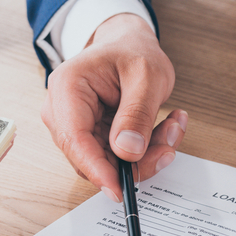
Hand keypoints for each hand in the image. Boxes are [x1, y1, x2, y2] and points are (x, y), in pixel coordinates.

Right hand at [43, 13, 187, 200]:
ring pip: (107, 162)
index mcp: (67, 88)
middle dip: (135, 159)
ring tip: (172, 127)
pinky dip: (144, 150)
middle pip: (91, 157)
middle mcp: (62, 111)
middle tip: (169, 144)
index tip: (119, 189)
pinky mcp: (92, 137)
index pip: (75, 139)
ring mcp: (76, 127)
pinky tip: (164, 128)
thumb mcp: (146, 75)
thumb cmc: (132, 51)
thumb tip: (128, 151)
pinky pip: (116, 158)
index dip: (97, 169)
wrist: (127, 45)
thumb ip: (138, 113)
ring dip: (145, 154)